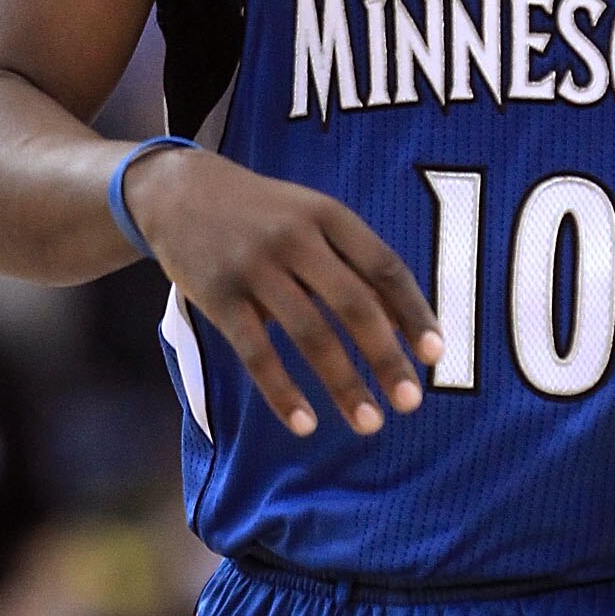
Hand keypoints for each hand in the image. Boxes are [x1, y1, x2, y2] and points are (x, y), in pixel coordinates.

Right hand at [123, 144, 441, 436]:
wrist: (179, 192)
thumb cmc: (262, 213)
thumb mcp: (310, 217)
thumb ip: (351, 262)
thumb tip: (400, 325)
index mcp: (329, 216)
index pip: (384, 267)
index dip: (414, 312)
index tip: (435, 354)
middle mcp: (296, 238)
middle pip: (353, 304)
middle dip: (386, 357)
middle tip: (410, 401)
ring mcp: (255, 268)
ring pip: (309, 334)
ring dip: (343, 383)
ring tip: (369, 422)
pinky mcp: (219, 298)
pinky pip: (256, 353)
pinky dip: (282, 392)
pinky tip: (305, 423)